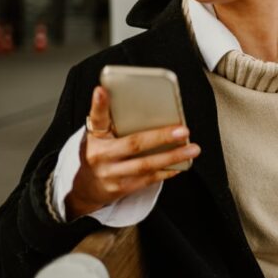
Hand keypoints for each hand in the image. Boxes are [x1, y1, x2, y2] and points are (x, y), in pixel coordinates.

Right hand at [65, 86, 200, 219]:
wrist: (84, 188)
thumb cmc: (99, 153)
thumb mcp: (98, 135)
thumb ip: (113, 120)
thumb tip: (138, 101)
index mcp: (95, 137)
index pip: (96, 118)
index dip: (99, 104)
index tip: (101, 89)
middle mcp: (101, 155)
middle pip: (134, 144)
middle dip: (161, 137)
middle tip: (183, 130)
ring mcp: (112, 174)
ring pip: (146, 165)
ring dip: (172, 157)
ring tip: (192, 148)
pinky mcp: (122, 188)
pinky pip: (149, 179)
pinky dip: (167, 171)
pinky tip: (182, 164)